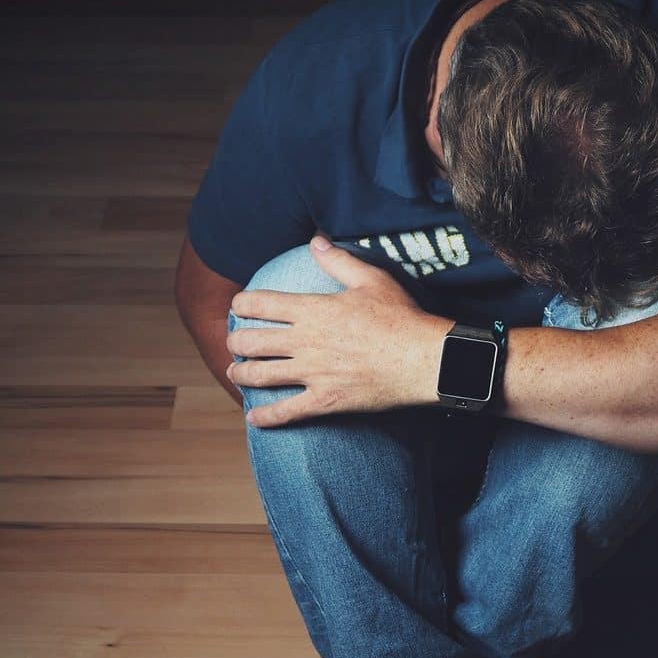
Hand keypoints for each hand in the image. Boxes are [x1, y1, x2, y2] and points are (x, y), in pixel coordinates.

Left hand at [226, 237, 451, 426]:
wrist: (423, 359)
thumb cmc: (401, 317)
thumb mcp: (371, 279)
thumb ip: (338, 260)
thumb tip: (316, 241)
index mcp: (313, 310)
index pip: (262, 304)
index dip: (243, 304)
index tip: (238, 306)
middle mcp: (305, 342)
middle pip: (252, 342)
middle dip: (236, 341)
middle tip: (234, 342)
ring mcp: (313, 373)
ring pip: (261, 376)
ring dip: (241, 373)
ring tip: (235, 372)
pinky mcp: (325, 400)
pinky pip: (287, 412)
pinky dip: (266, 416)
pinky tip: (254, 417)